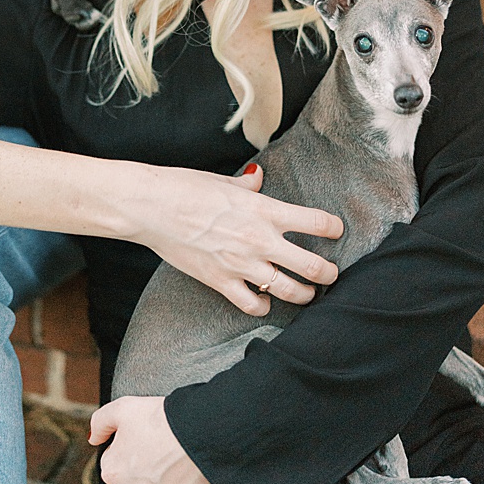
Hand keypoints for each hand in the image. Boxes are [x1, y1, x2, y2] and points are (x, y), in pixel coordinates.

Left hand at [89, 396, 215, 483]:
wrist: (200, 435)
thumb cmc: (161, 420)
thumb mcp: (122, 408)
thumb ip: (99, 423)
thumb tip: (93, 439)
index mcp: (110, 471)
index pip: (115, 465)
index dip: (131, 453)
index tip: (147, 446)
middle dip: (141, 477)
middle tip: (161, 459)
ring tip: (173, 473)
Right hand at [129, 162, 343, 314]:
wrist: (148, 206)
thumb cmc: (182, 187)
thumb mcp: (221, 180)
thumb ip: (247, 184)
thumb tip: (257, 177)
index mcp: (264, 209)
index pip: (319, 223)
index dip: (335, 228)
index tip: (335, 231)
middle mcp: (260, 239)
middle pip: (315, 267)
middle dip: (329, 273)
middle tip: (329, 273)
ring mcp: (242, 264)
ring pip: (292, 291)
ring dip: (304, 295)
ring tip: (305, 293)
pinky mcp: (221, 281)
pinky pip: (254, 304)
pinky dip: (264, 305)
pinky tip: (265, 300)